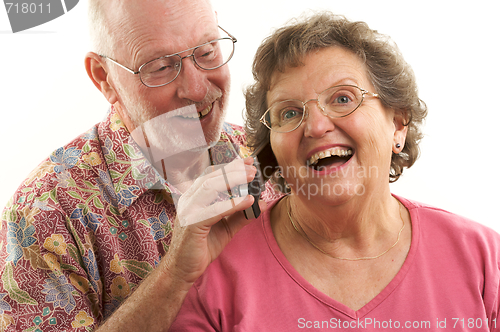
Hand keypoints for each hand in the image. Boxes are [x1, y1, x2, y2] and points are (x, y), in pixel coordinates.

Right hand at [165, 157, 266, 285]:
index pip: (211, 176)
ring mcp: (188, 211)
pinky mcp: (191, 225)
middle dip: (233, 170)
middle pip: (211, 178)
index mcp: (194, 198)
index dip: (229, 167)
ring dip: (232, 180)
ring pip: (210, 188)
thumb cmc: (201, 247)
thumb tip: (260, 204)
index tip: (248, 162)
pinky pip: (213, 210)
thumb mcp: (225, 228)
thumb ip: (240, 215)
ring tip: (251, 178)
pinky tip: (247, 201)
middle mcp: (189, 200)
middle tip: (252, 167)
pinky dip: (232, 204)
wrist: (182, 270)